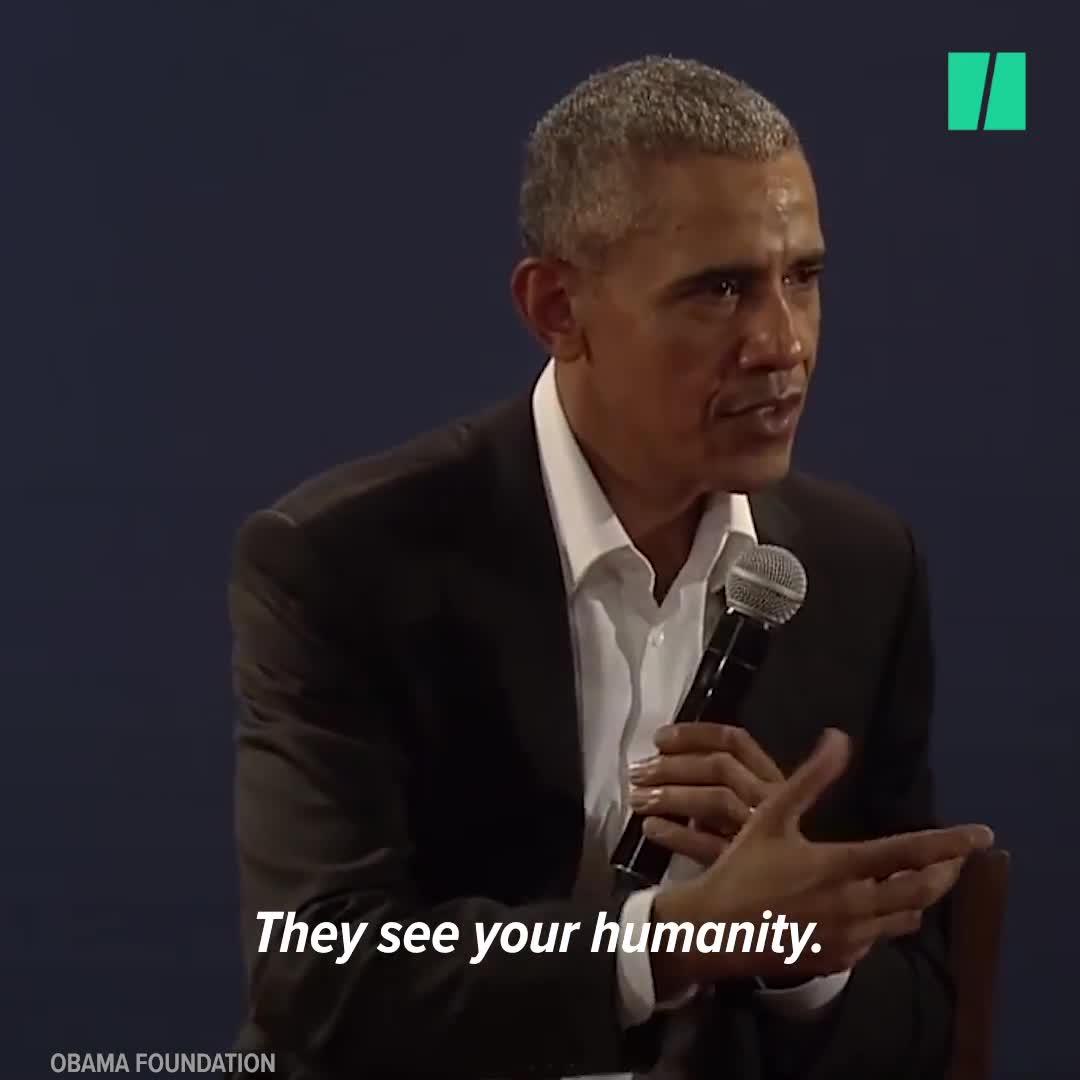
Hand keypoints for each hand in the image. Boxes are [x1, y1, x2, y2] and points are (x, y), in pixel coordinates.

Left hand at [629, 722, 782, 863]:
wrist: (806, 906)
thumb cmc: (770, 856)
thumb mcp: (754, 812)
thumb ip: (722, 785)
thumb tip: (668, 763)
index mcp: (773, 779)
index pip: (734, 741)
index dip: (694, 735)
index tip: (659, 739)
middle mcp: (773, 799)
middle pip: (720, 766)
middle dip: (672, 765)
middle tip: (637, 773)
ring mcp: (764, 832)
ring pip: (716, 799)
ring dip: (670, 795)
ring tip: (637, 800)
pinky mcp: (752, 870)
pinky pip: (710, 847)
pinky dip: (677, 834)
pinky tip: (651, 829)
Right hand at [649, 729, 991, 994]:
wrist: (712, 930)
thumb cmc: (741, 869)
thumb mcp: (770, 816)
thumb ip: (809, 779)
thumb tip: (838, 738)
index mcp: (841, 867)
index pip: (910, 853)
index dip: (951, 843)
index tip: (983, 836)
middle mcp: (855, 906)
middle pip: (923, 892)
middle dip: (946, 873)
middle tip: (955, 859)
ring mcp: (850, 939)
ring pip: (904, 918)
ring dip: (916, 897)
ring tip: (913, 879)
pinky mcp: (839, 961)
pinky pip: (877, 940)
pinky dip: (883, 920)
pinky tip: (866, 907)